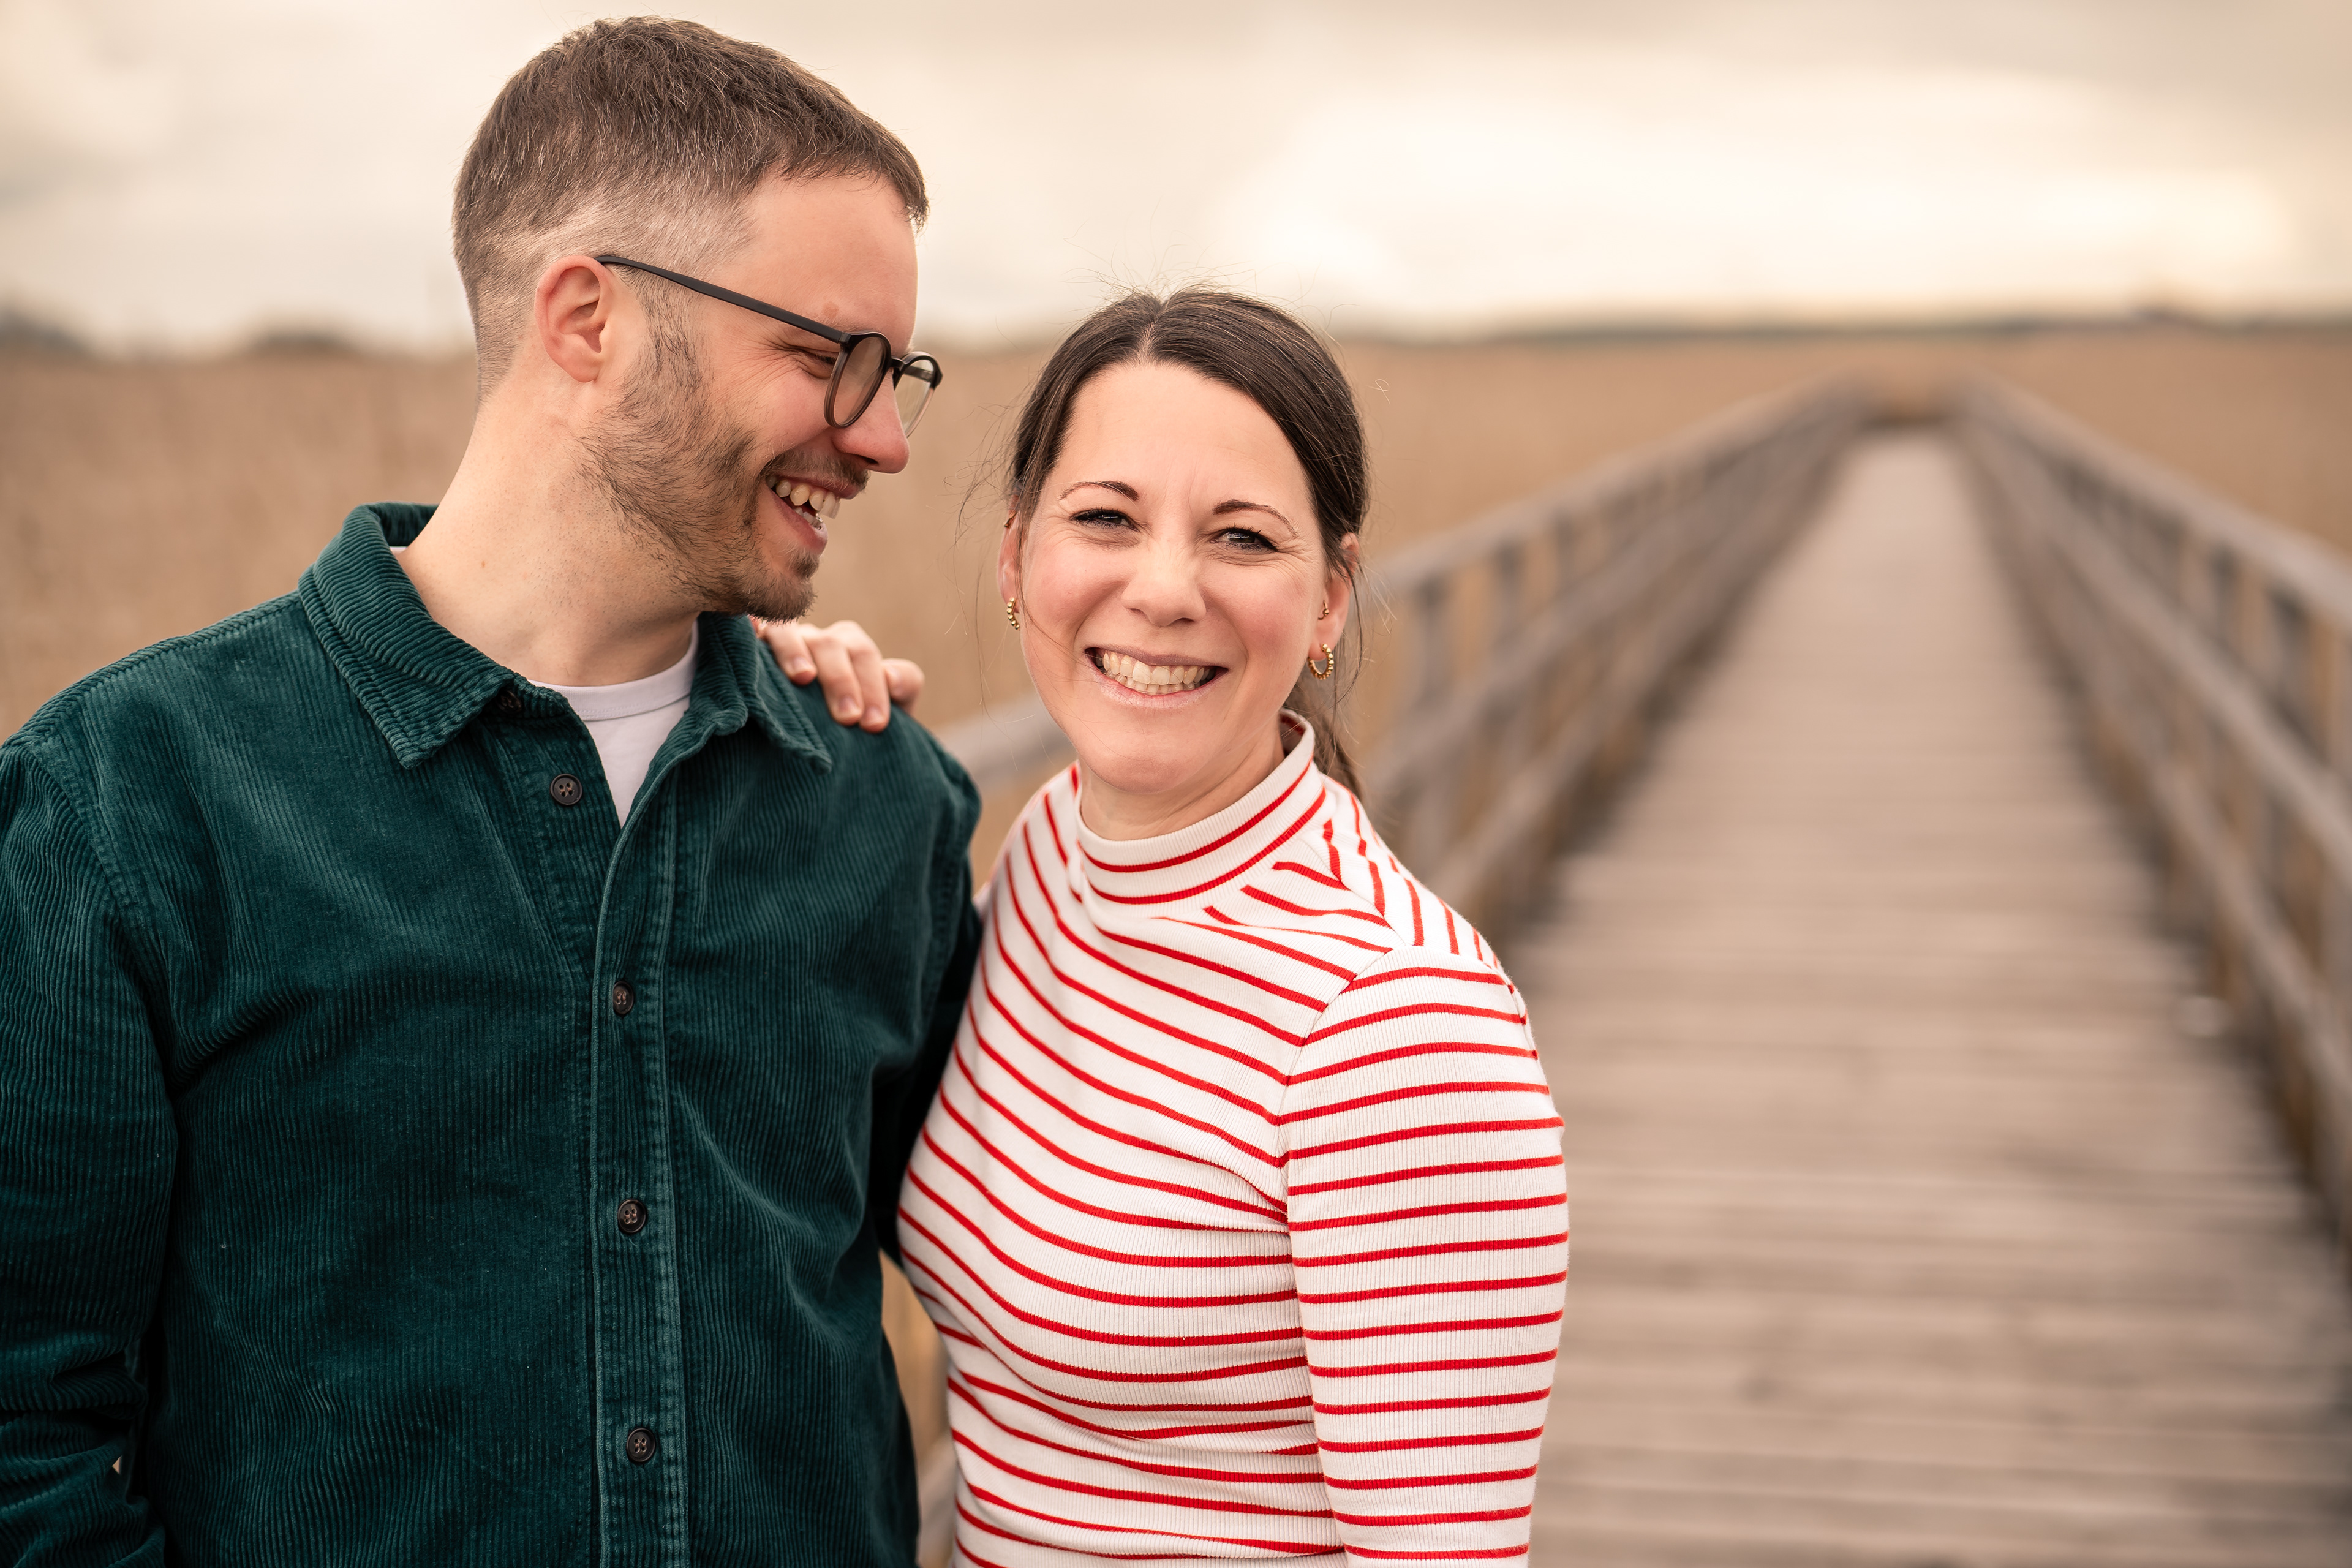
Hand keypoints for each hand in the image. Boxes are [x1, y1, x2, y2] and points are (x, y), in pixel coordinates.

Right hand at [754, 617, 924, 731]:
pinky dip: (752, 632)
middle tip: (848, 717)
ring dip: (796, 652)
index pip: (863, 655)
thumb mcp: (891, 708)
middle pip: (830, 645)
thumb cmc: (859, 723)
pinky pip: (753, 632)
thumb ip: (904, 685)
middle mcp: (819, 641)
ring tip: (804, 677)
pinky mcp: (753, 651)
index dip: (873, 686)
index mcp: (852, 648)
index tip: (874, 724)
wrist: (832, 746)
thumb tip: (890, 675)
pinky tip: (751, 639)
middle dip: (841, 680)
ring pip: (789, 633)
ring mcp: (785, 644)